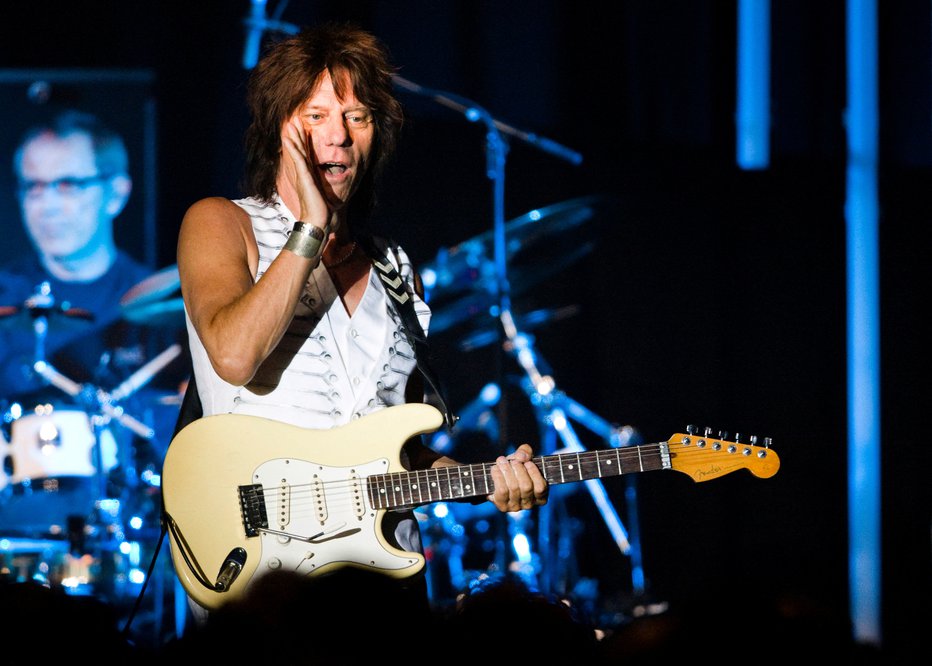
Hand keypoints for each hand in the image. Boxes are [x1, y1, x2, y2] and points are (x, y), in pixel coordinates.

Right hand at [280, 117, 331, 231]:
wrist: (318, 222)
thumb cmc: (322, 214)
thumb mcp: (325, 197)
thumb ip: (326, 191)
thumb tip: (332, 194)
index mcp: (308, 177)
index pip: (305, 156)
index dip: (302, 143)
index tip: (301, 131)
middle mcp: (303, 175)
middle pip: (298, 151)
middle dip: (296, 135)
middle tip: (293, 121)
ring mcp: (302, 175)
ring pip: (296, 152)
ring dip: (293, 137)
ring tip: (290, 124)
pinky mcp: (304, 178)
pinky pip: (297, 159)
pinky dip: (292, 148)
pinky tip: (288, 138)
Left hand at [488, 443, 548, 511]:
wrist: (498, 478)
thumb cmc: (515, 468)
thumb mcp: (523, 457)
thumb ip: (526, 452)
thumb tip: (521, 457)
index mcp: (540, 496)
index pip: (541, 487)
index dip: (534, 473)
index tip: (527, 462)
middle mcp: (530, 504)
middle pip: (526, 487)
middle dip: (519, 470)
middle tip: (513, 460)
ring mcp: (516, 507)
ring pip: (513, 488)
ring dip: (507, 471)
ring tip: (502, 461)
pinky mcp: (503, 506)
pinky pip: (501, 491)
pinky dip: (498, 477)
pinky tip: (495, 468)